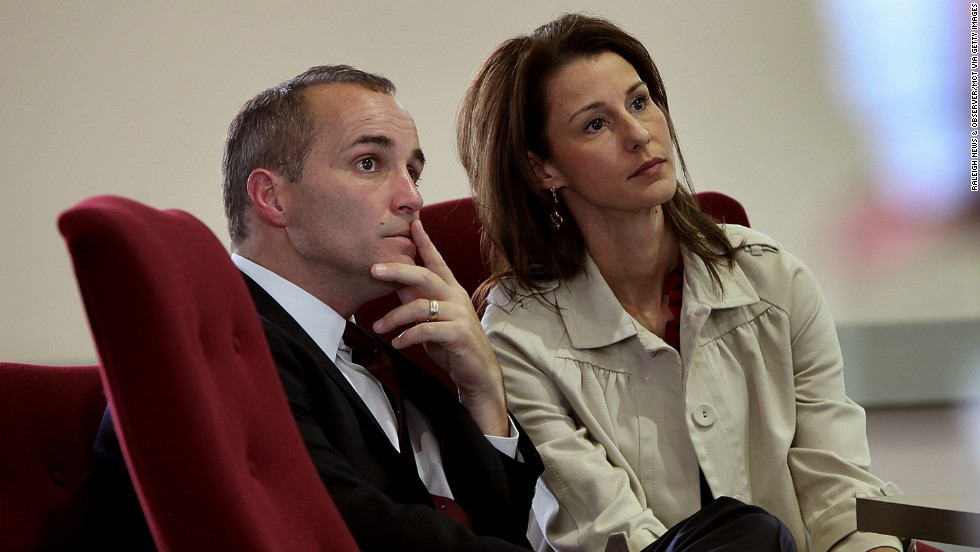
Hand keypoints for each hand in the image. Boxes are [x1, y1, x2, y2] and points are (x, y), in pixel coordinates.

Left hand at [370, 219, 508, 436]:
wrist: (477, 372)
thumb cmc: (453, 343)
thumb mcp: (433, 318)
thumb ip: (418, 301)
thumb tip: (397, 283)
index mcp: (451, 289)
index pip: (436, 260)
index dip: (424, 241)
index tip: (413, 222)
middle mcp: (456, 297)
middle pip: (425, 275)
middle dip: (398, 270)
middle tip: (374, 269)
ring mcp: (459, 314)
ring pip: (420, 305)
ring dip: (394, 317)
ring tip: (379, 326)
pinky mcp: (459, 334)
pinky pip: (426, 329)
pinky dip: (408, 336)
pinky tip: (398, 342)